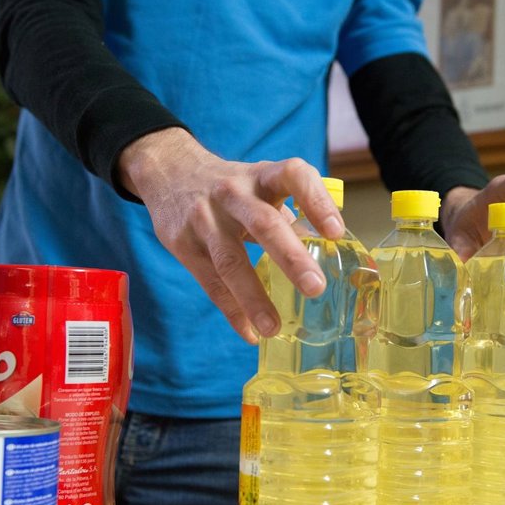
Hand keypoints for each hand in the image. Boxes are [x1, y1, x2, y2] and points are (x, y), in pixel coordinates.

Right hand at [118, 128, 343, 342]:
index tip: (335, 233)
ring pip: (230, 260)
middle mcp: (233, 193)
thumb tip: (325, 251)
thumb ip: (290, 216)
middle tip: (315, 288)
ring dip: (253, 297)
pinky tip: (250, 332)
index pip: (293, 176)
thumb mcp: (261, 187)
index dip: (316, 201)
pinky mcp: (182, 242)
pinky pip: (210, 283)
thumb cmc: (232, 186)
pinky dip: (232, 311)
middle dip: (290, 258)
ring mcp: (204, 217)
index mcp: (262, 176)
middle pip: (263, 224)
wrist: (168, 171)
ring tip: (273, 328)